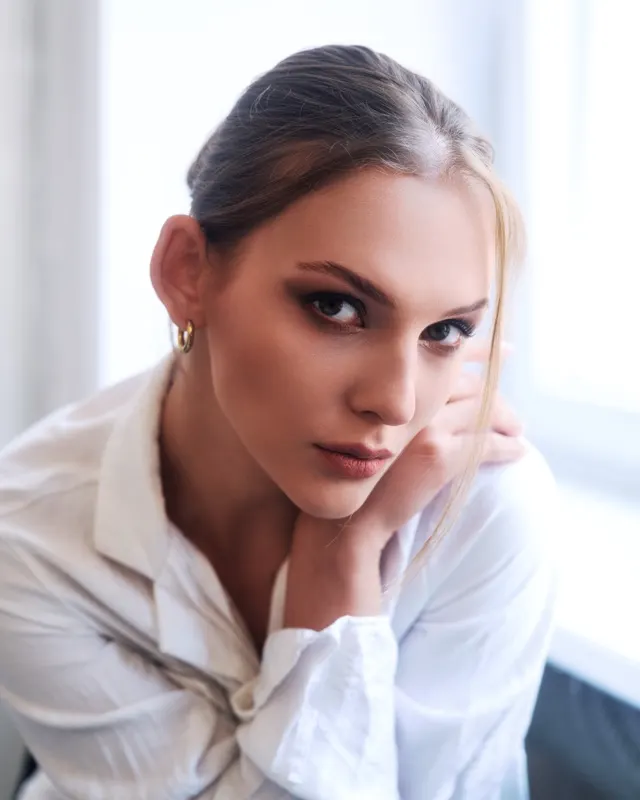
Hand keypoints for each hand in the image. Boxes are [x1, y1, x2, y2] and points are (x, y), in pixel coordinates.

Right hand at [303, 340, 525, 553]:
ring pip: (482, 411)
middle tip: (512, 414)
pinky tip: (518, 452)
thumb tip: (435, 404)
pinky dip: (507, 448)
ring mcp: (424, 424)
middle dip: (498, 395)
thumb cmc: (359, 475)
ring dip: (506, 420)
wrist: (347, 516)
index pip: (447, 358)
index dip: (483, 350)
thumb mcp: (377, 429)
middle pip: (471, 384)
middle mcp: (408, 397)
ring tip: (517, 431)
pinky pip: (484, 444)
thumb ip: (403, 409)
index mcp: (396, 385)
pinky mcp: (437, 455)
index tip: (508, 349)